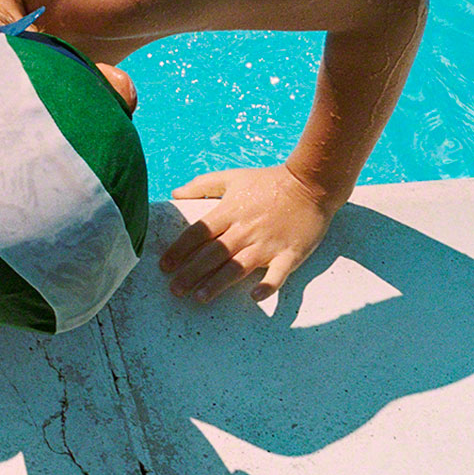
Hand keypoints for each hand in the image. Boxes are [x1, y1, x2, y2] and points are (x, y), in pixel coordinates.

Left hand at [160, 165, 338, 303]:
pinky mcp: (291, 253)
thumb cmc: (268, 182)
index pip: (198, 233)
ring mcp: (268, 244)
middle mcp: (245, 230)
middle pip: (213, 254)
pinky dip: (268, 286)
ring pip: (238, 267)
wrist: (310, 184)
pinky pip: (278, 273)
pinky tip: (256, 297)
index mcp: (230, 212)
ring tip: (200, 297)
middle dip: (191, 273)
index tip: (164, 266)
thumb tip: (175, 193)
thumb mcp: (232, 177)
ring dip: (218, 283)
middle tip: (174, 289)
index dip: (179, 250)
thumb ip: (202, 185)